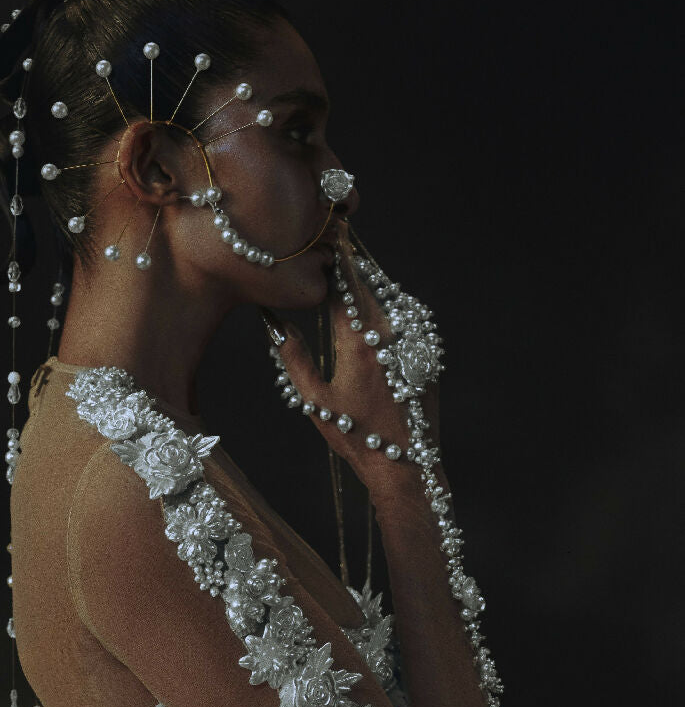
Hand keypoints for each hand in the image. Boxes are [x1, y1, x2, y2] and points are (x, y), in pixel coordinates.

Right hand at [263, 230, 441, 487]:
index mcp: (360, 340)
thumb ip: (294, 359)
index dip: (333, 259)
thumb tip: (276, 325)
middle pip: (370, 284)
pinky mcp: (429, 353)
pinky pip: (409, 319)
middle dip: (352, 270)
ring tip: (353, 284)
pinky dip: (392, 311)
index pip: (345, 283)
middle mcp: (392, 333)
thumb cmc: (356, 438)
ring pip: (392, 298)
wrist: (407, 464)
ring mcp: (416, 341)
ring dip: (372, 289)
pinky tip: (378, 319)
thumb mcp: (315, 402)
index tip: (324, 241)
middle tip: (335, 254)